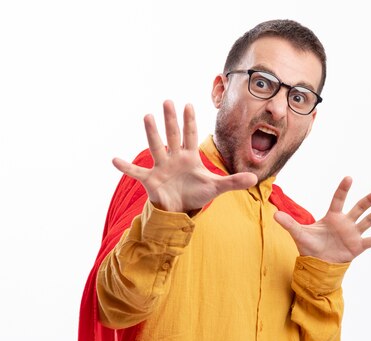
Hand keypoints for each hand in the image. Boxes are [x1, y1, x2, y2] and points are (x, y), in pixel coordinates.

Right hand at [112, 100, 257, 212]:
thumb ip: (234, 182)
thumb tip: (255, 179)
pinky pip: (136, 172)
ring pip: (156, 147)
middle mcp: (174, 158)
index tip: (188, 105)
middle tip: (167, 100)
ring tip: (147, 116)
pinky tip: (115, 159)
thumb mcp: (216, 188)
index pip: (191, 135)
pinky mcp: (151, 180)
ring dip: (152, 133)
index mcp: (190, 157)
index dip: (190, 121)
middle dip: (171, 119)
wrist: (180, 209)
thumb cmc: (196, 195)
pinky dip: (126, 167)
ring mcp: (161, 167)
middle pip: (173, 135)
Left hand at [274, 177, 370, 262]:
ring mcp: (353, 234)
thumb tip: (274, 215)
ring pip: (367, 221)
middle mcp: (345, 223)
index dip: (343, 189)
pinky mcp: (358, 246)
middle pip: (358, 208)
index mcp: (332, 217)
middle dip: (368, 200)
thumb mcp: (299, 234)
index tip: (348, 178)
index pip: (338, 200)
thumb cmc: (310, 246)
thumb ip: (289, 223)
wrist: (318, 264)